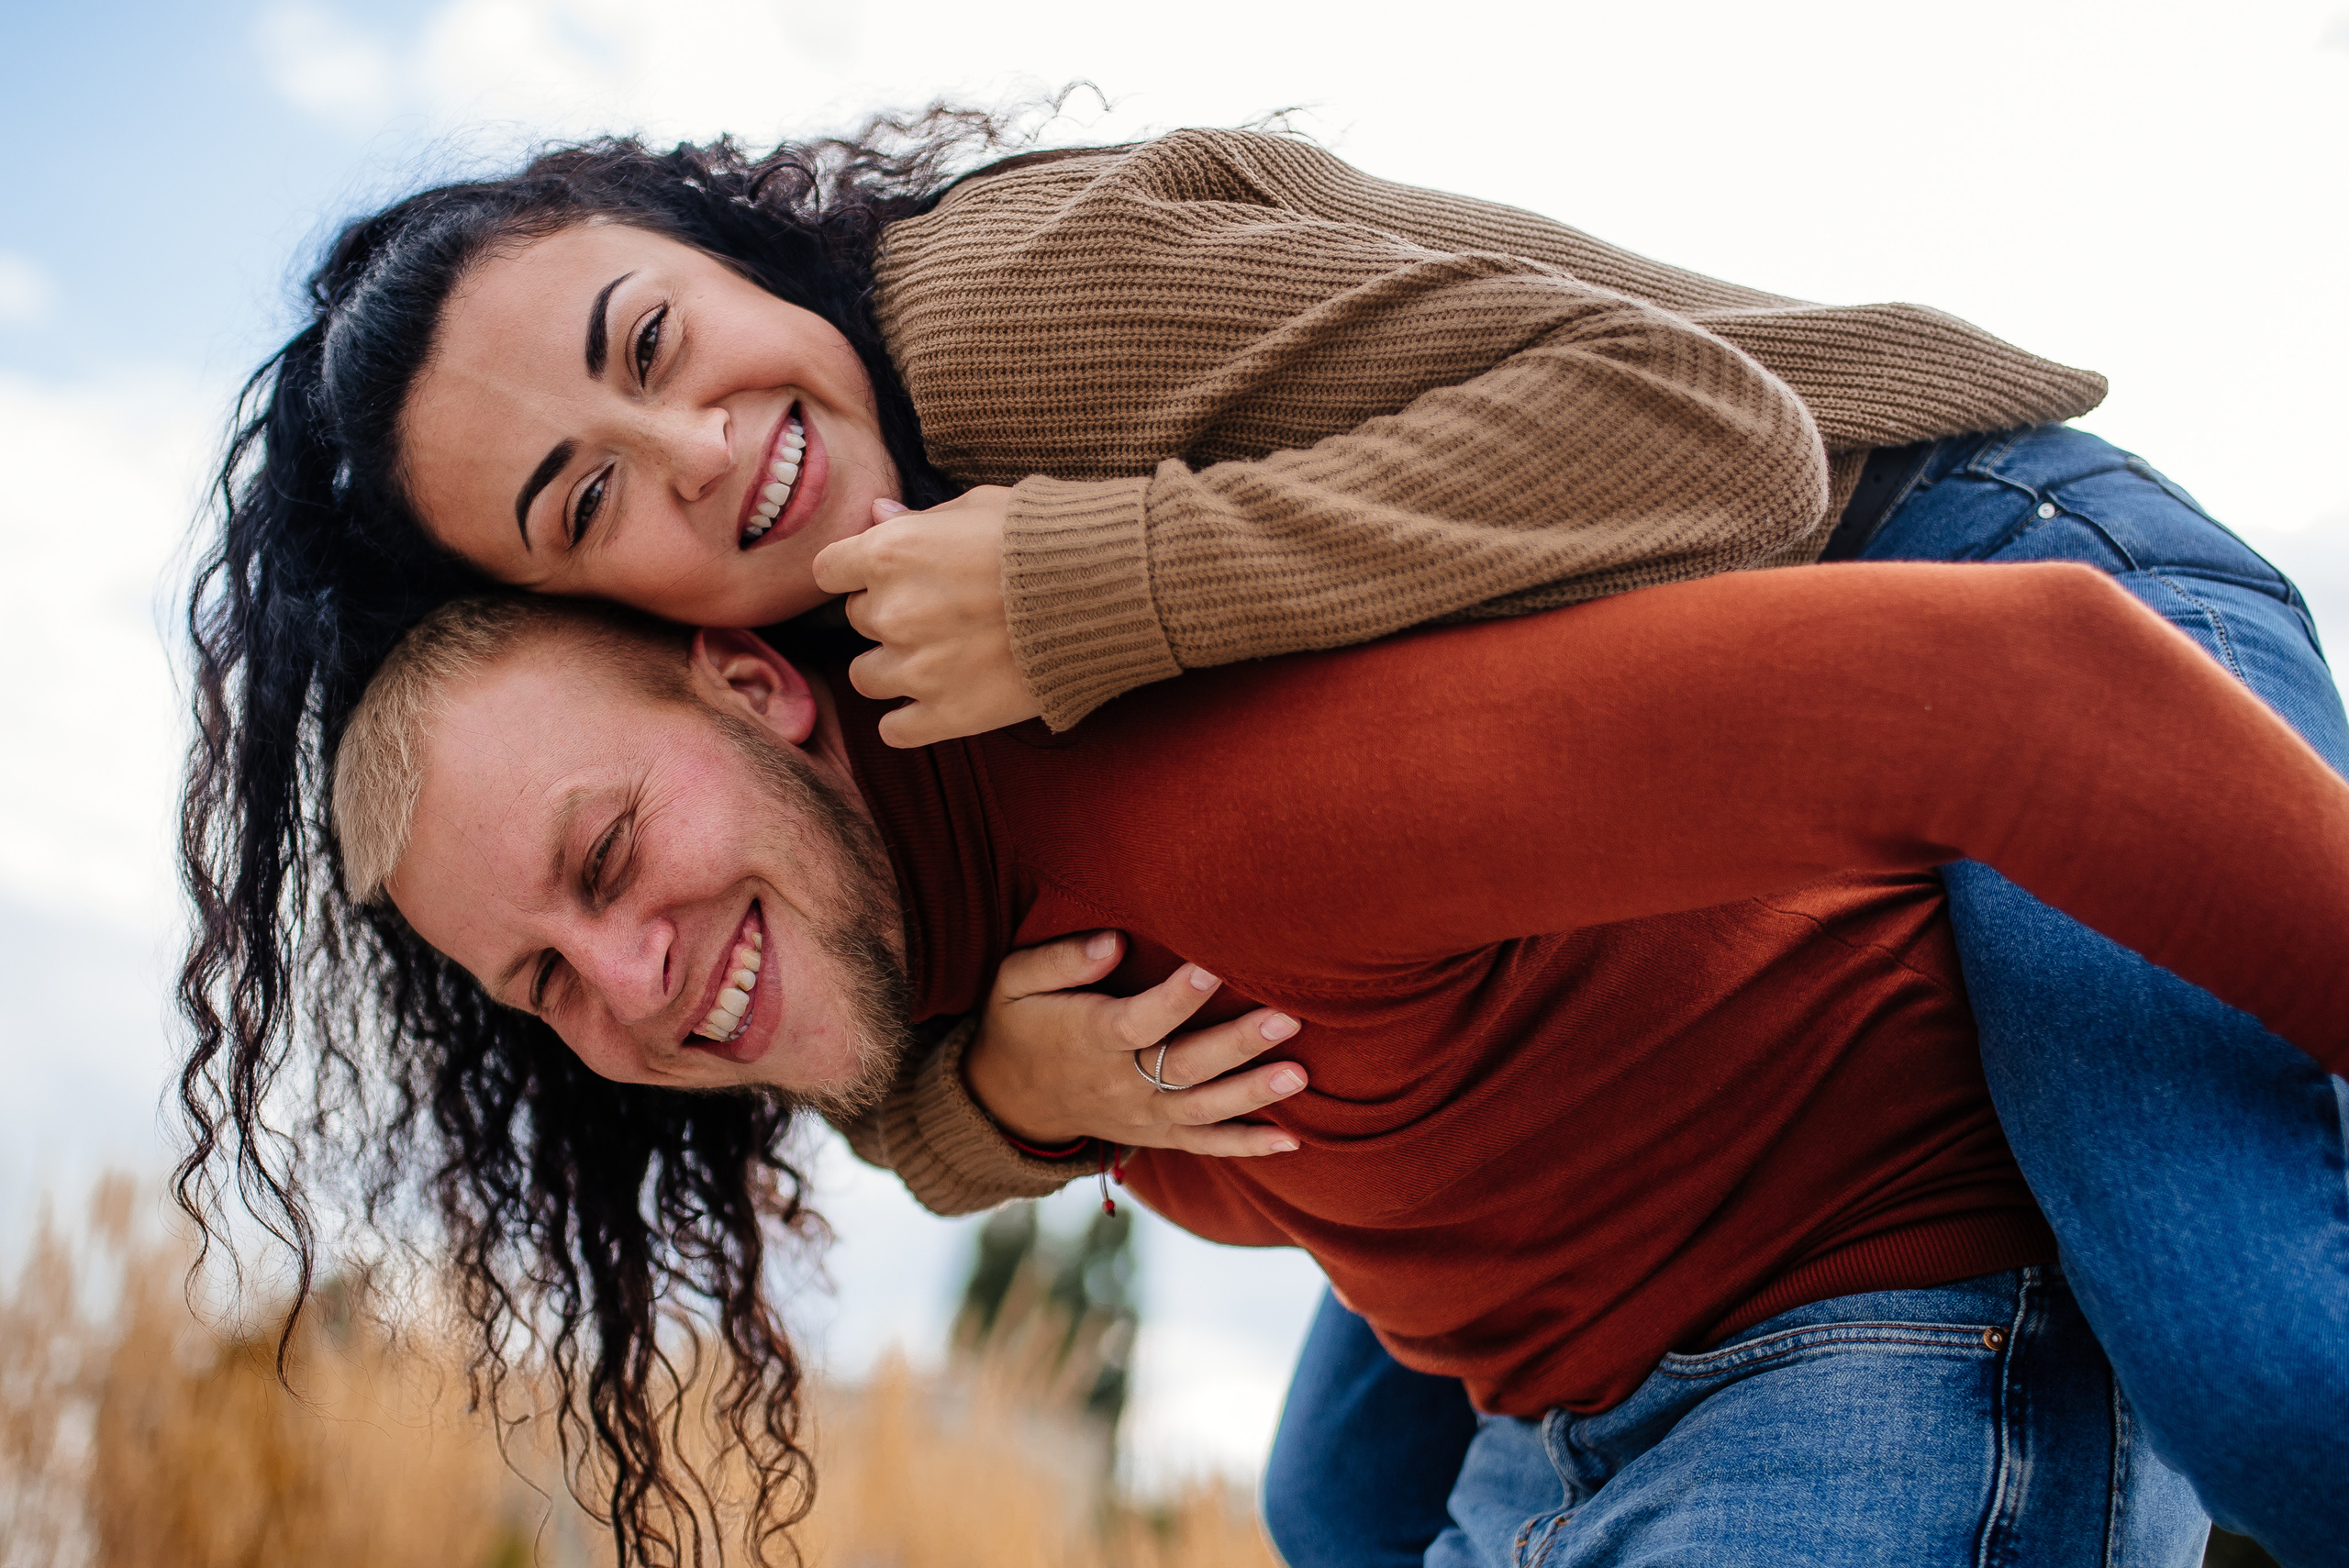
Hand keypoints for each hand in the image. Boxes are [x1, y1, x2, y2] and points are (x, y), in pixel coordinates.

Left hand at [811, 488, 1042, 746]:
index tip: (887, 575)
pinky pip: (894, 730)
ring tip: (940, 656)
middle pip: (858, 620)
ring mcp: (917, 669)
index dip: (856, 572)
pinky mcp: (948, 715)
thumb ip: (918, 518)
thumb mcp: (979, 506)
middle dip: (889, 614)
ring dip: (893, 667)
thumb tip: (876, 514)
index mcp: (891, 553)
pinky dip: (909, 719)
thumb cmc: (1046, 537)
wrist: (1108, 592)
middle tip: (941, 609)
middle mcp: (892, 612)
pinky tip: (938, 700)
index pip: (829, 570)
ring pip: (866, 677)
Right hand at [964, 931, 1308, 1157]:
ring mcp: (1141, 1114)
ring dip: (1252, 1093)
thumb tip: (1112, 942)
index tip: (1213, 965)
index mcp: (1089, 1038)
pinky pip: (1203, 1145)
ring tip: (1300, 1073)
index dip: (1176, 997)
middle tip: (1287, 1017)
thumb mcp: (1014, 983)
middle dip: (1237, 1044)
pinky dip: (1246, 1146)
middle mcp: (1120, 1082)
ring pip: (1202, 1109)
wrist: (1007, 1102)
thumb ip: (1058, 961)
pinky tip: (1291, 1139)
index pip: (1139, 1020)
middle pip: (1184, 1066)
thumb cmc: (1018, 1024)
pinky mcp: (1156, 1134)